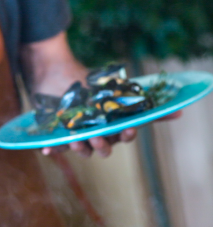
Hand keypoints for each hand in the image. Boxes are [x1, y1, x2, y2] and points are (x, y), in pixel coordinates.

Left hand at [22, 31, 181, 158]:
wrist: (59, 75)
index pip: (124, 136)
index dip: (126, 135)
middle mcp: (98, 135)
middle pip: (104, 148)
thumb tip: (179, 112)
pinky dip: (52, 149)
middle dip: (101, 145)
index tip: (127, 129)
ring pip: (83, 151)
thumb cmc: (90, 86)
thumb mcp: (117, 91)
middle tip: (96, 137)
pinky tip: (47, 150)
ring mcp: (79, 136)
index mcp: (114, 126)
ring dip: (80, 148)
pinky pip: (57, 147)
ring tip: (75, 140)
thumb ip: (143, 102)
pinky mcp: (60, 135)